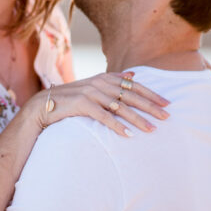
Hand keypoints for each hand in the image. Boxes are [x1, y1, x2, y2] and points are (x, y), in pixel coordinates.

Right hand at [32, 71, 169, 136]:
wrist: (43, 105)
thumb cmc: (70, 99)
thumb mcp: (92, 87)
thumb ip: (112, 81)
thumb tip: (133, 75)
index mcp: (105, 78)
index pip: (134, 85)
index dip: (151, 94)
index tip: (167, 104)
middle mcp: (100, 83)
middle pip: (131, 96)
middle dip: (150, 107)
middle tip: (166, 117)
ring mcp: (91, 93)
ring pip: (120, 107)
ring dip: (137, 119)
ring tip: (151, 129)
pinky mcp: (82, 104)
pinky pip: (104, 117)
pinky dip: (117, 126)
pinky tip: (128, 135)